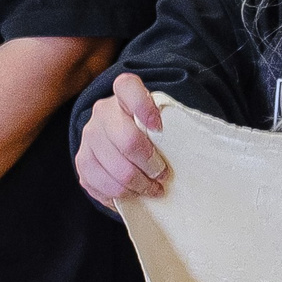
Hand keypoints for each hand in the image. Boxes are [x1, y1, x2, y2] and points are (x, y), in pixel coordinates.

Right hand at [72, 73, 167, 203]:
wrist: (121, 141)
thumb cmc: (150, 133)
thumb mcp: (162, 121)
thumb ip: (172, 126)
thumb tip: (199, 148)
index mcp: (123, 95)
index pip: (127, 87)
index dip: (143, 106)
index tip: (159, 127)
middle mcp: (102, 113)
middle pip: (127, 141)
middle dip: (150, 164)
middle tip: (163, 174)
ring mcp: (88, 137)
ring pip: (116, 170)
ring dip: (138, 185)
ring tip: (151, 188)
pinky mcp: (82, 162)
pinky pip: (100, 185)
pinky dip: (121, 195)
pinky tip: (132, 193)